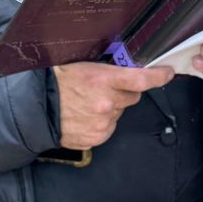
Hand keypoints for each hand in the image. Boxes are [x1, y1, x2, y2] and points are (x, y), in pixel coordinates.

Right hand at [53, 62, 175, 150]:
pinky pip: (109, 127)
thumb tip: (126, 63)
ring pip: (120, 113)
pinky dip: (102, 122)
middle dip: (124, 91)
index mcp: (102, 79)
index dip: (159, 76)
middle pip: (132, 96)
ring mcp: (102, 123)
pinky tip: (86, 115)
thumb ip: (106, 67)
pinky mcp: (96, 137)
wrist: (35, 109)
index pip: (140, 79)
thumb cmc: (55, 82)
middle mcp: (106, 103)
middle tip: (106, 87)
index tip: (167, 73)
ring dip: (111, 107)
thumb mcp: (80, 64)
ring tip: (89, 102)